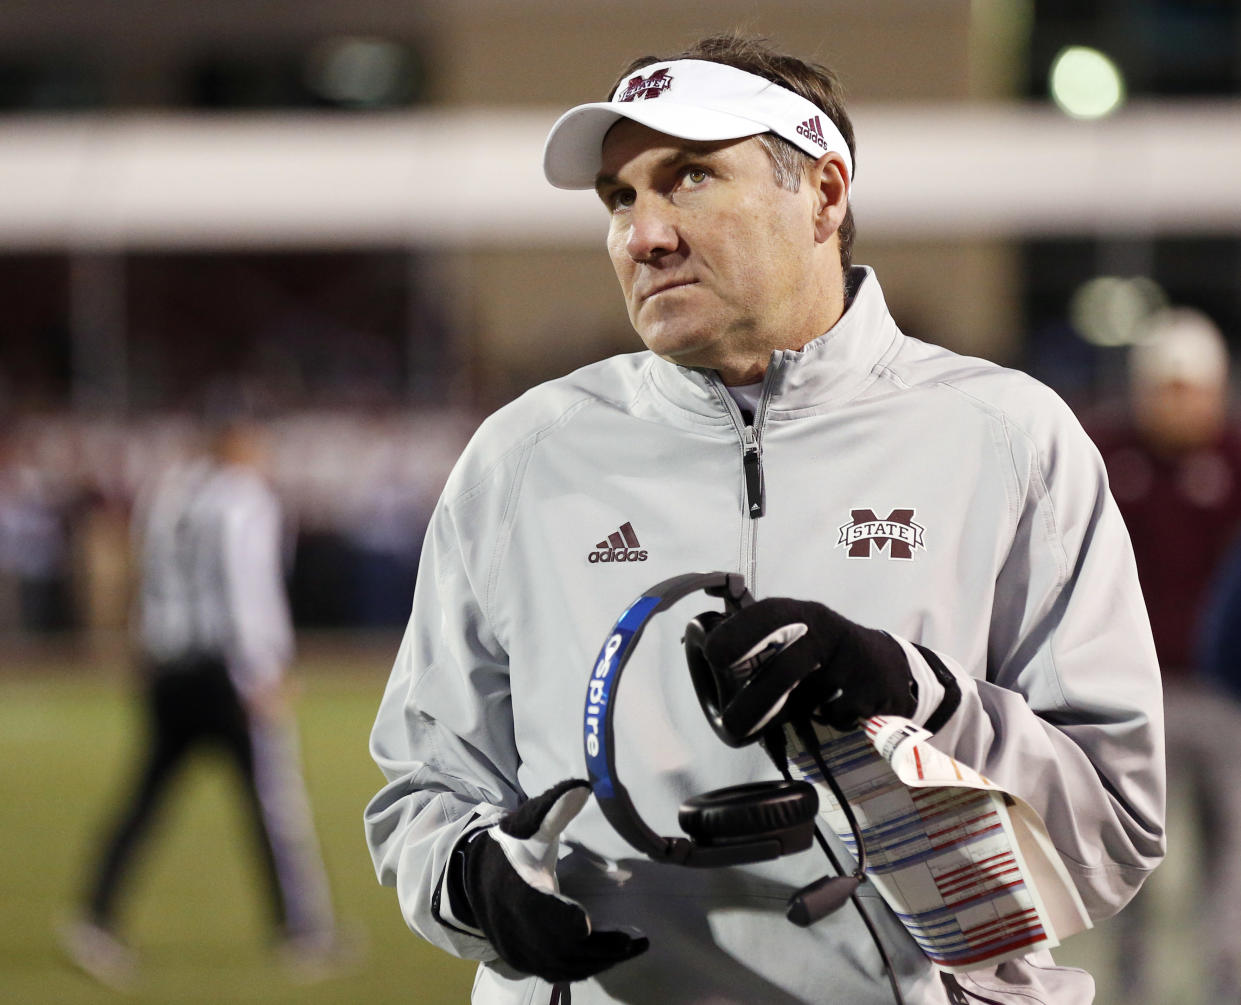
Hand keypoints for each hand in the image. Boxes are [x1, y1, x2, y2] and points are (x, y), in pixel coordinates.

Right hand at [455, 780, 647, 982]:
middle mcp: (518, 927)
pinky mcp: (521, 958)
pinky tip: (603, 957)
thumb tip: (583, 784)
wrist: (474, 874)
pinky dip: (581, 968)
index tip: (598, 925)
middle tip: (636, 942)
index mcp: (520, 893)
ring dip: (596, 962)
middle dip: (601, 949)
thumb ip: (556, 807)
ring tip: (628, 949)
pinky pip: (555, 971)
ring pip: (562, 966)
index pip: (548, 918)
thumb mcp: (529, 823)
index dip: (571, 925)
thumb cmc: (511, 847)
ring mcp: (518, 946)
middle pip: (563, 950)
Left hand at [699, 598, 915, 739]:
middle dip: (759, 696)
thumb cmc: (824, 653)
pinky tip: (835, 708)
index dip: (740, 633)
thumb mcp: (793, 637)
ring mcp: (853, 659)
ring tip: (776, 722)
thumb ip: (759, 647)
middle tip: (733, 725)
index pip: (768, 615)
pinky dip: (830, 720)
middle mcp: (825, 630)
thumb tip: (703, 660)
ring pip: (812, 699)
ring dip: (788, 717)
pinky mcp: (874, 687)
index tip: (714, 655)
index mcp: (798, 614)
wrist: (886, 664)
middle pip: (790, 665)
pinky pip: (838, 716)